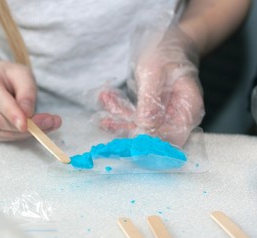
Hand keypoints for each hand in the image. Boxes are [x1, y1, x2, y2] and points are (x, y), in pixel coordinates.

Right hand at [0, 60, 60, 140]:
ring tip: (48, 125)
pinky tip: (33, 129)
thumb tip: (27, 113)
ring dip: (24, 133)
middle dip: (25, 126)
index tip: (26, 124)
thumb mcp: (21, 73)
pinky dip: (18, 136)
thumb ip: (26, 91)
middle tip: (51, 123)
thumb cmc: (5, 75)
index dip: (12, 113)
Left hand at [98, 27, 204, 146]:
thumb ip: (150, 102)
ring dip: (118, 115)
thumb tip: (144, 127)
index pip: (172, 138)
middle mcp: (178, 117)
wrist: (166, 41)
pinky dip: (118, 108)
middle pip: (151, 135)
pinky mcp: (151, 111)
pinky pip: (132, 116)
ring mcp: (164, 115)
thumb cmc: (165, 52)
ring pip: (138, 126)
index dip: (150, 141)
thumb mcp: (154, 74)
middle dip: (125, 126)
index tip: (126, 135)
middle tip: (105, 119)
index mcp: (188, 109)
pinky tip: (106, 97)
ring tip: (105, 98)